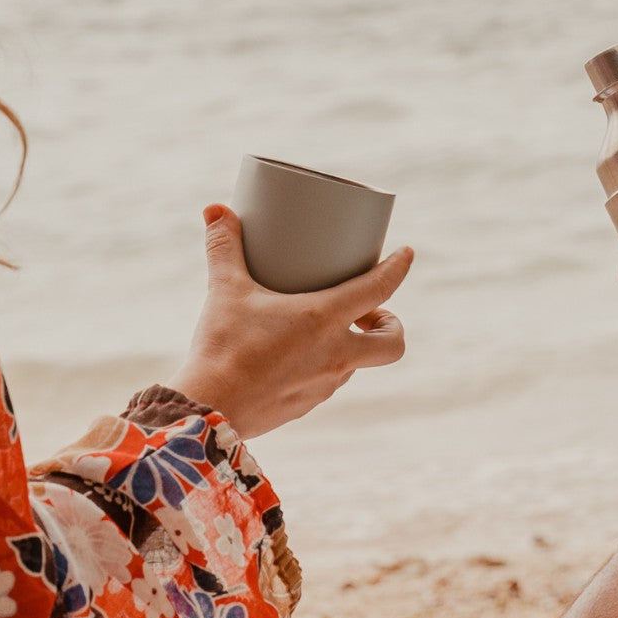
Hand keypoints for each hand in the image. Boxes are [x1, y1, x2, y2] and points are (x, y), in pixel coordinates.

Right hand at [168, 205, 411, 438]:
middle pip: (392, 344)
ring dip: (353, 345)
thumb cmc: (222, 347)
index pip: (379, 288)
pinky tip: (297, 359)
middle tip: (371, 312)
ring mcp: (325, 384)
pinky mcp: (308, 405)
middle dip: (391, 325)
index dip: (398, 267)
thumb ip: (224, 247)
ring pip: (358, 364)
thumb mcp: (224, 291)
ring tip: (323, 330)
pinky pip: (329, 383)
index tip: (407, 253)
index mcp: (324, 319)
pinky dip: (325, 367)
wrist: (211, 408)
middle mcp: (336, 354)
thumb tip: (215, 209)